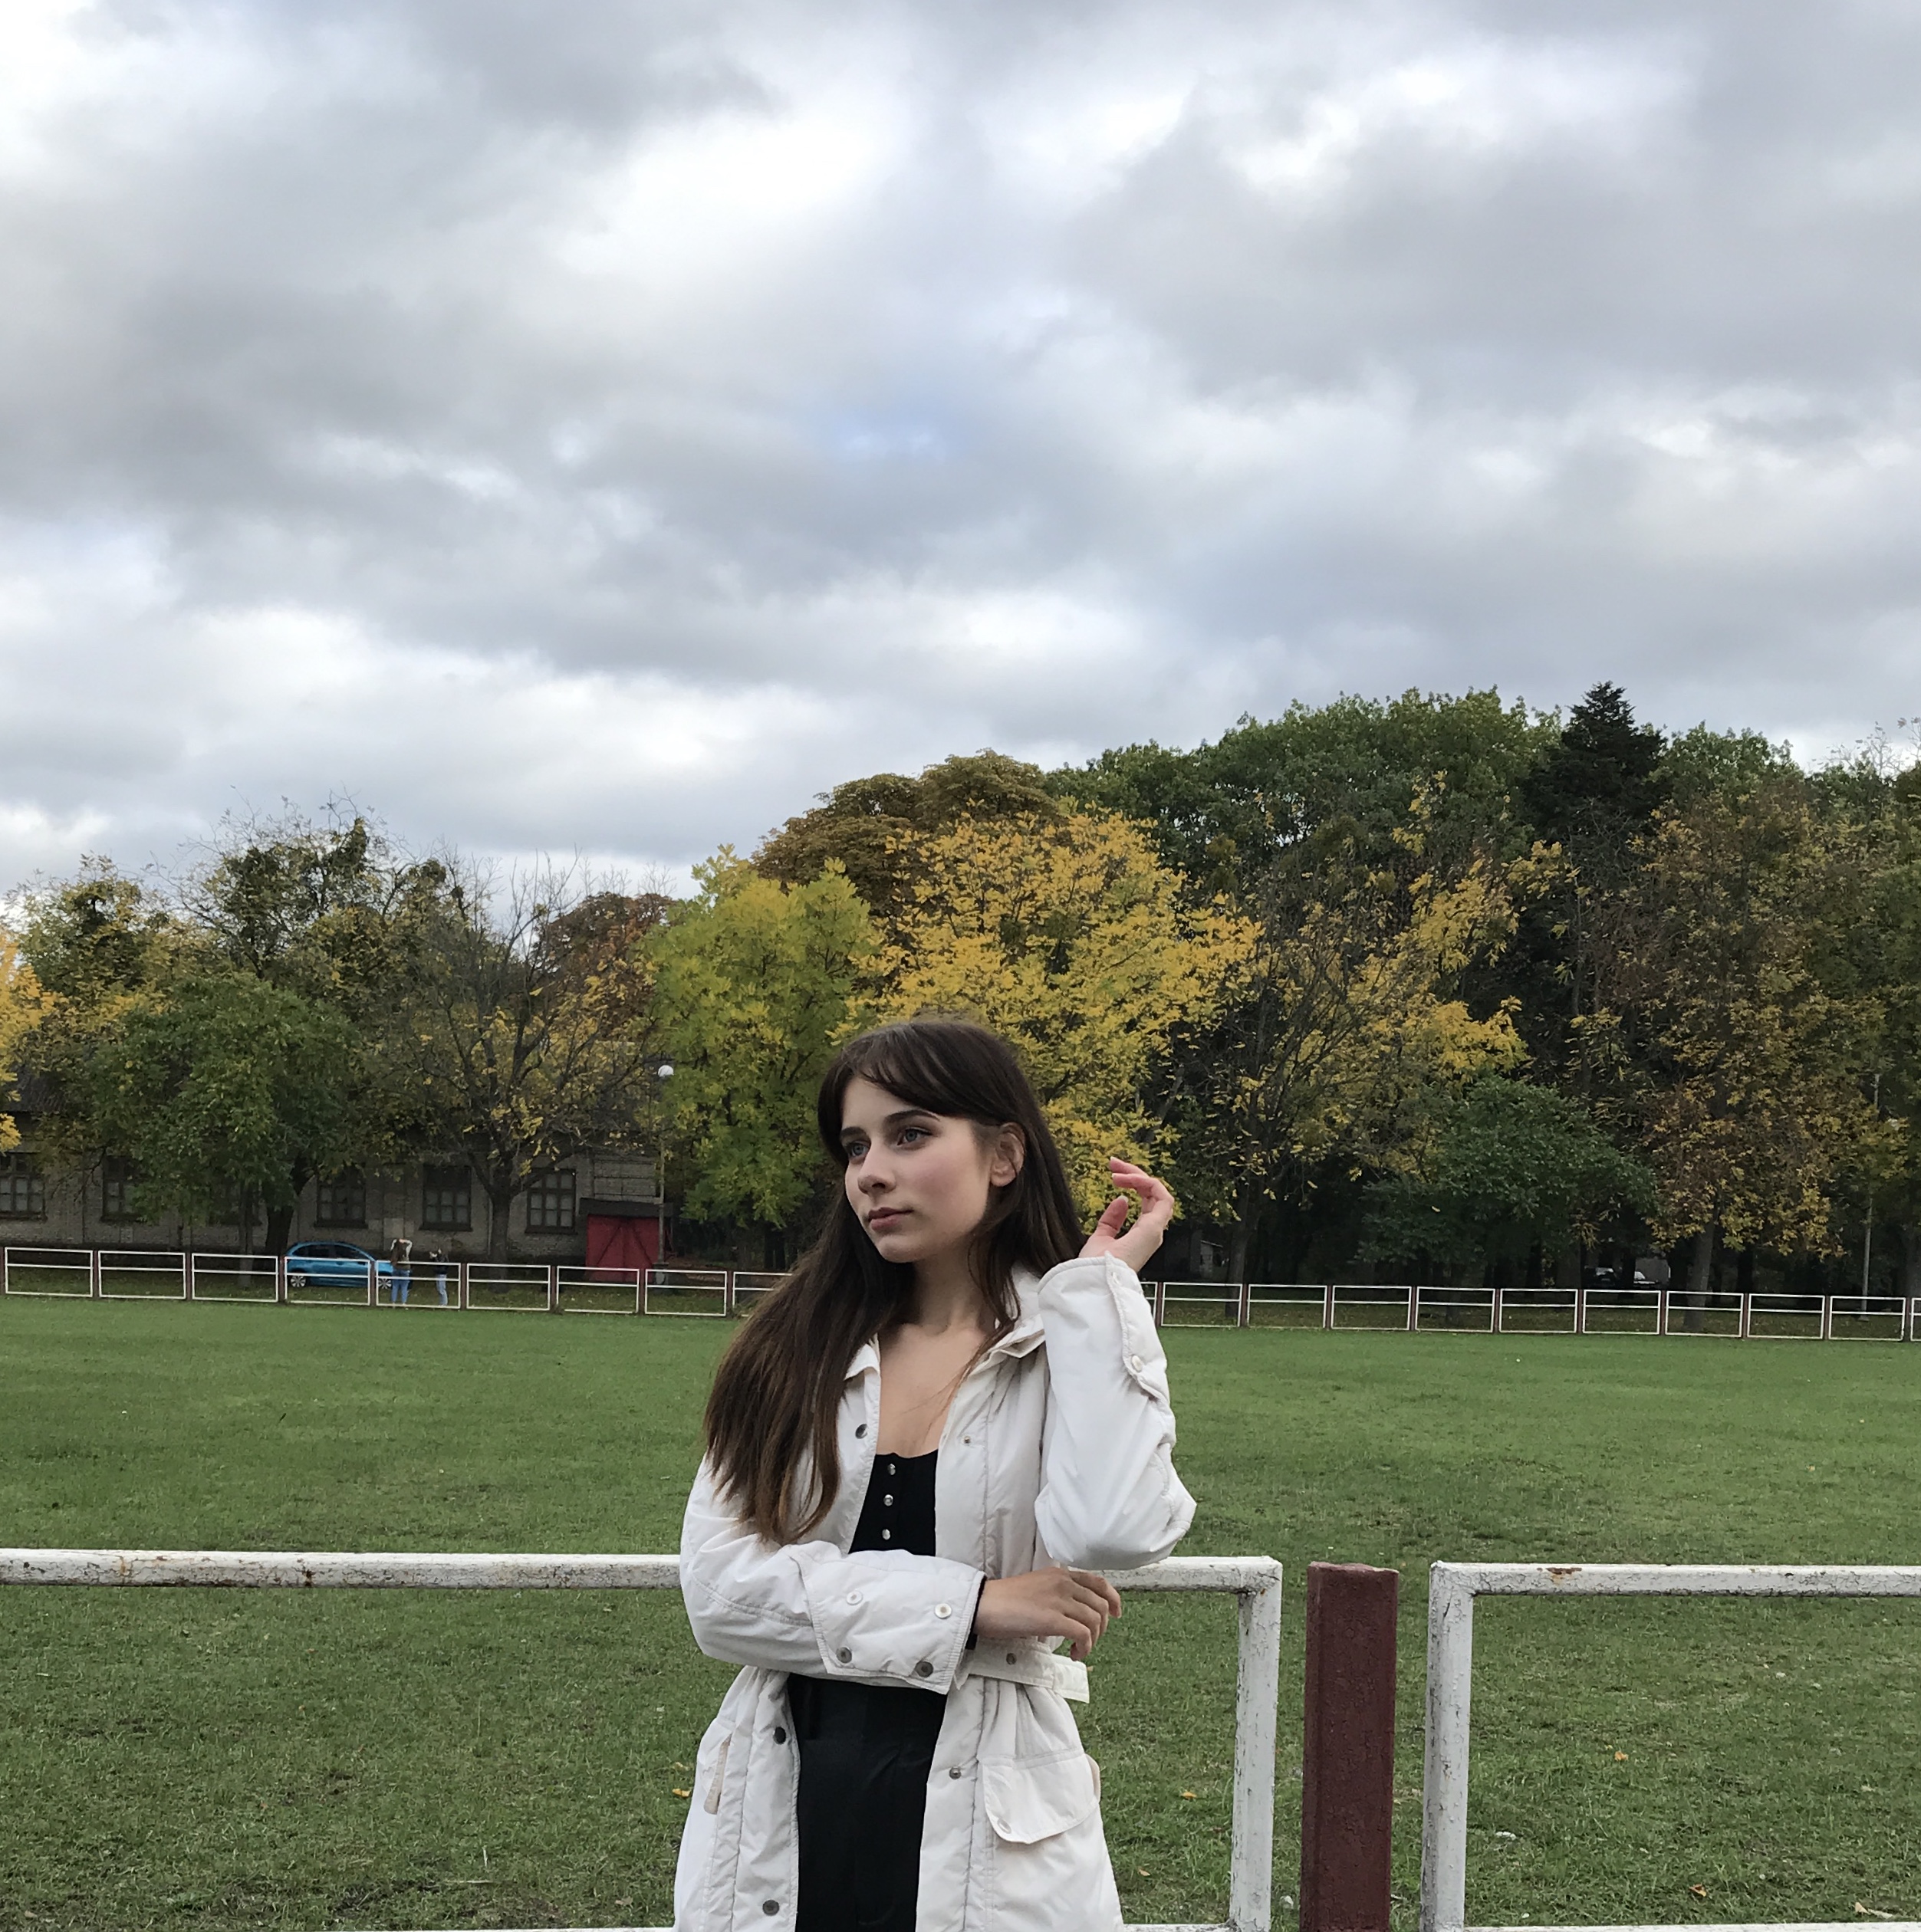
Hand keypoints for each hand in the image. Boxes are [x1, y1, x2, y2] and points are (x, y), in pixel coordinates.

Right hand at [974, 1566, 1122, 1663]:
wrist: (984, 1604)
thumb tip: (1072, 1612)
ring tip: (1079, 1650)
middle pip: (1101, 1605)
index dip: (1113, 1599)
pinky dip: (1084, 1648)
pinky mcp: (1052, 1618)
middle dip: (1102, 1627)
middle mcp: (1063, 1583)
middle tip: (1091, 1641)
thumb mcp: (1036, 1587)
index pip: (1098, 1582)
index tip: (1116, 1614)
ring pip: (1094, 1621)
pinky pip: (1083, 1634)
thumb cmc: (1005, 1600)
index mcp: (1060, 1574)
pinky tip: (1074, 1654)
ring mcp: (1058, 1599)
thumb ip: (1057, 1592)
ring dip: (1093, 1641)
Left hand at [1078, 1158, 1174, 1274]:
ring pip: (1158, 1191)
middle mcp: (1152, 1232)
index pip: (1146, 1202)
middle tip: (1114, 1163)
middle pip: (1152, 1193)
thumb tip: (1122, 1200)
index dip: (1133, 1184)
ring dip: (1138, 1175)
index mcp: (1142, 1235)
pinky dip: (1147, 1183)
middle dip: (1134, 1174)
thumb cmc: (1095, 1267)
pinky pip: (1162, 1196)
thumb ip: (1112, 1220)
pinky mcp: (1154, 1227)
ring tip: (1117, 1170)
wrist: (1094, 1279)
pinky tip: (1129, 1177)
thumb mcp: (1102, 1236)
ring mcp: (1155, 1230)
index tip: (1113, 1174)